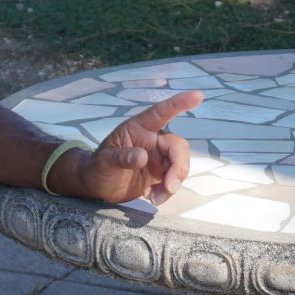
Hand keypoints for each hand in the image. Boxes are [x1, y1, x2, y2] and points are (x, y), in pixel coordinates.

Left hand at [69, 90, 199, 204]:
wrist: (97, 187)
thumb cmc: (96, 167)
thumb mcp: (103, 162)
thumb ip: (121, 157)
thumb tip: (142, 156)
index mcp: (139, 128)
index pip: (161, 112)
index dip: (179, 103)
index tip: (198, 95)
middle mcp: (152, 140)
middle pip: (177, 146)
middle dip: (178, 167)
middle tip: (169, 187)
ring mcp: (158, 158)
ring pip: (179, 164)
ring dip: (173, 183)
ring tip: (155, 198)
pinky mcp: (161, 174)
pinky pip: (174, 180)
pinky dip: (168, 191)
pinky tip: (152, 198)